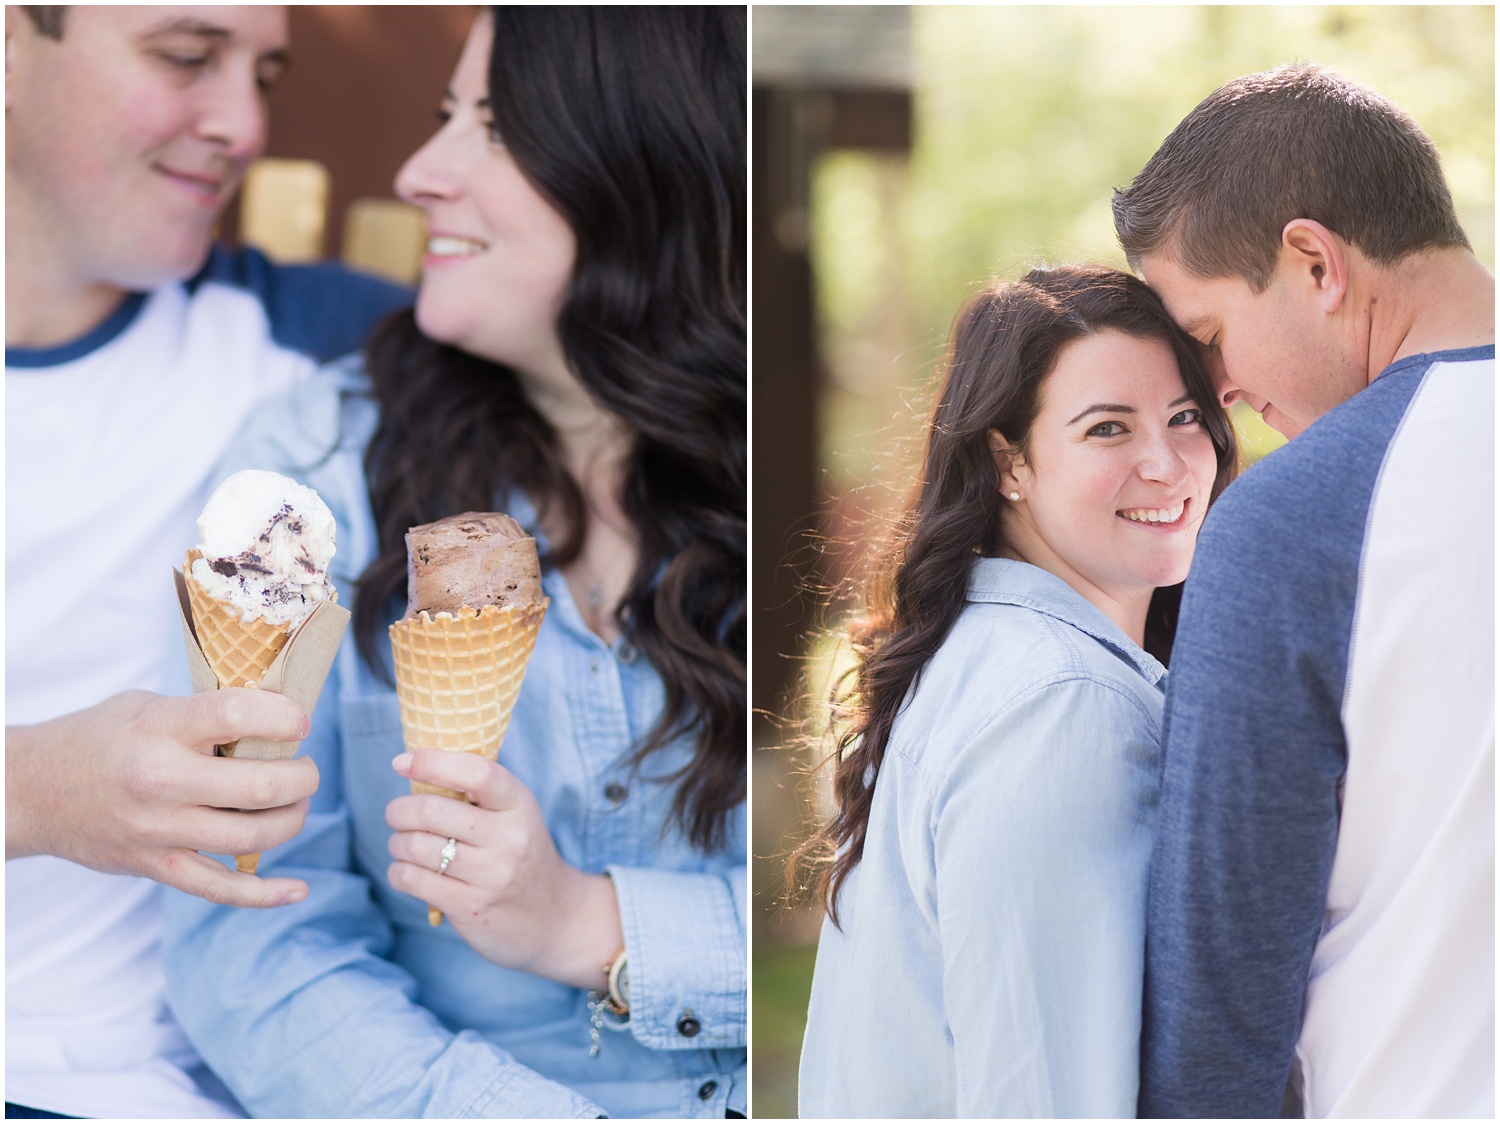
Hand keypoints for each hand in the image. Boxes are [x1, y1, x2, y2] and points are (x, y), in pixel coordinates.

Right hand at [6, 689, 318, 906]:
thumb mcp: (149, 706)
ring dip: (292, 820)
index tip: (300, 720)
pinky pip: (219, 888)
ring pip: (251, 836)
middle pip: (259, 786)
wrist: (31, 790)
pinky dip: (264, 893)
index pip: (238, 714)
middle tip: (305, 768)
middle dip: (302, 777)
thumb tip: (279, 722)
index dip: (284, 717)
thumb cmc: (100, 739)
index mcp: (161, 729)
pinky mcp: (154, 866)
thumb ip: (207, 712)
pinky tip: (297, 889)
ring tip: (295, 802)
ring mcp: (158, 829)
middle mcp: (161, 781)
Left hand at [387, 748, 623, 989]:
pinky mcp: (471, 908)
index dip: (432, 762)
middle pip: (431, 811)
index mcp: (520, 805)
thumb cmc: (523, 855)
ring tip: (404, 845)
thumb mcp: (516, 815)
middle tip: (397, 814)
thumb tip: (414, 764)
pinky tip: (408, 871)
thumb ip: (476, 792)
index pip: (476, 773)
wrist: (556, 918)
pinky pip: (412, 880)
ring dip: (397, 843)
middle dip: (399, 810)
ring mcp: (492, 876)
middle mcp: (510, 839)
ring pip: (414, 846)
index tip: (402, 763)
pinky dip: (398, 872)